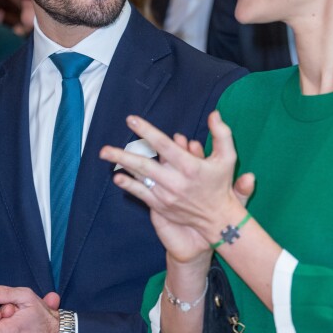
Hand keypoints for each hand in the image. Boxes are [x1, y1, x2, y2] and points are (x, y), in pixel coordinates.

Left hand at [100, 111, 250, 245]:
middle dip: (123, 155)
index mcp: (190, 166)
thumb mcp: (228, 157)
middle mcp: (176, 181)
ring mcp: (167, 195)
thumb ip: (222, 134)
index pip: (164, 145)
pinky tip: (117, 177)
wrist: (217, 218)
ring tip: (106, 155)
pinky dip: (128, 185)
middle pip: (144, 164)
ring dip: (122, 166)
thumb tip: (213, 114)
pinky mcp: (161, 206)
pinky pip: (141, 194)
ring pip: (140, 177)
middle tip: (105, 148)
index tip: (132, 120)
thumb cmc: (221, 183)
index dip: (146, 131)